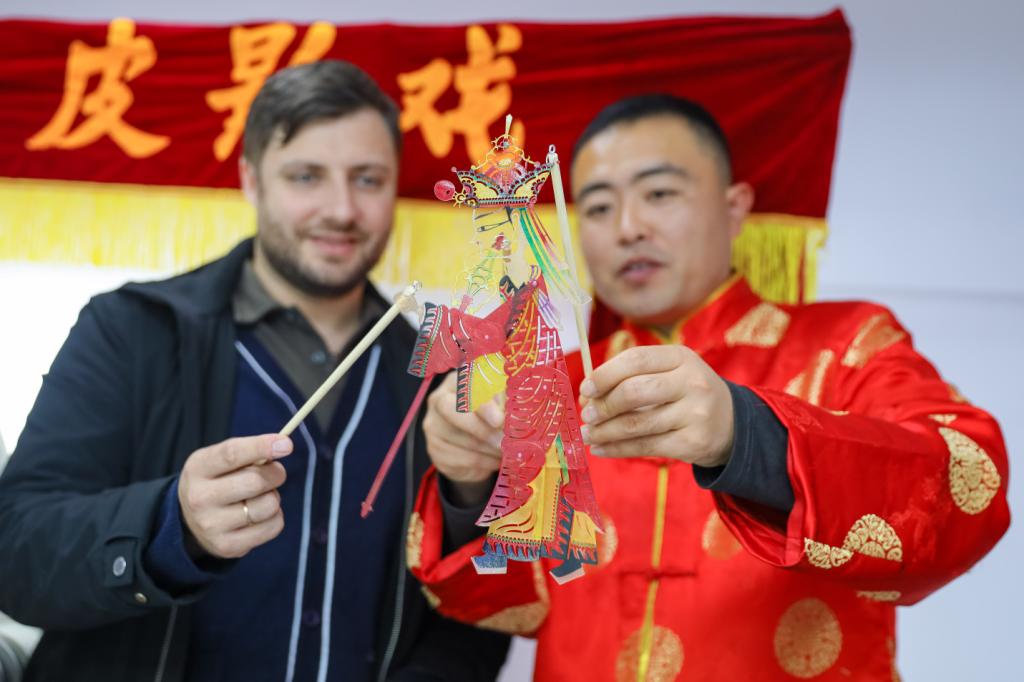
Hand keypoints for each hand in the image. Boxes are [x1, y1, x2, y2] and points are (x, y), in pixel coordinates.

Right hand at [178, 434, 291, 558]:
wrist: (191, 521)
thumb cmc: (216, 481)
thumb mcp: (218, 460)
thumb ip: (246, 452)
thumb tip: (283, 446)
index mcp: (198, 469)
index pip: (231, 454)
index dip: (261, 447)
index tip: (286, 444)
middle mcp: (200, 498)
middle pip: (255, 481)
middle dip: (275, 474)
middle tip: (274, 473)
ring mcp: (212, 526)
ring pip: (268, 505)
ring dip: (274, 497)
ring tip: (261, 496)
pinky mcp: (228, 546)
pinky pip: (273, 526)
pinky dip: (276, 516)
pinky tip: (261, 514)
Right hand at [422, 373, 502, 505]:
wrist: (474, 449)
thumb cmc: (491, 417)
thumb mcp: (501, 404)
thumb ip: (506, 402)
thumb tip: (519, 413)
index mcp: (457, 381)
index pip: (464, 385)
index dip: (482, 403)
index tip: (499, 419)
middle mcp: (439, 399)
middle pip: (450, 409)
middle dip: (479, 427)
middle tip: (502, 440)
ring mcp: (433, 425)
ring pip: (458, 437)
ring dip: (487, 448)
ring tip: (506, 451)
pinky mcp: (435, 450)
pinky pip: (460, 458)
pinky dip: (483, 462)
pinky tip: (495, 460)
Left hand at [578, 345, 733, 467]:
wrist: (732, 425)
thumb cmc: (687, 394)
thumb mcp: (671, 372)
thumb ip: (633, 376)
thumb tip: (588, 395)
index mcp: (681, 357)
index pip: (635, 359)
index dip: (605, 374)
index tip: (585, 389)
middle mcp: (691, 383)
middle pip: (634, 392)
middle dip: (604, 405)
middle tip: (587, 415)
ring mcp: (694, 414)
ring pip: (637, 424)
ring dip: (604, 431)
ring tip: (587, 434)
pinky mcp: (692, 443)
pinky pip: (645, 447)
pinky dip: (616, 449)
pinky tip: (600, 449)